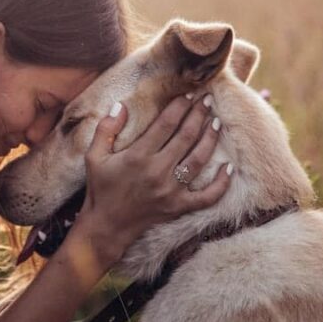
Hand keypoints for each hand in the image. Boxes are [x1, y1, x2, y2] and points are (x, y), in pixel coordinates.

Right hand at [73, 94, 231, 266]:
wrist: (106, 226)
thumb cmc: (100, 188)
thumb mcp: (94, 157)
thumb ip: (106, 129)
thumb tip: (122, 105)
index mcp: (138, 156)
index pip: (166, 124)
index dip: (179, 107)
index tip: (188, 94)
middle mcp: (157, 171)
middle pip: (186, 137)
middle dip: (199, 115)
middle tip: (207, 100)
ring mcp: (171, 191)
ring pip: (199, 160)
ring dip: (210, 139)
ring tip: (216, 123)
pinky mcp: (179, 207)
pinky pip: (207, 196)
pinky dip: (221, 183)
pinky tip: (229, 168)